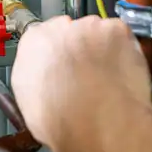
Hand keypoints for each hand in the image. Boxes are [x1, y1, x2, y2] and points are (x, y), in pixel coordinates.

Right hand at [11, 16, 151, 151]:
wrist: (96, 125)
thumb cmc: (62, 121)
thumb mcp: (28, 101)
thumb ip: (34, 75)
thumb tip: (43, 77)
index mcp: (32, 43)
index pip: (43, 37)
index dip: (56, 54)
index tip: (63, 66)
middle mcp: (58, 28)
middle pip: (71, 31)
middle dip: (79, 49)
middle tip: (87, 75)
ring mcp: (88, 27)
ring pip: (97, 33)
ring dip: (101, 49)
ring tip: (106, 79)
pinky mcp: (115, 31)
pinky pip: (121, 37)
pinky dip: (123, 51)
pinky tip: (119, 74)